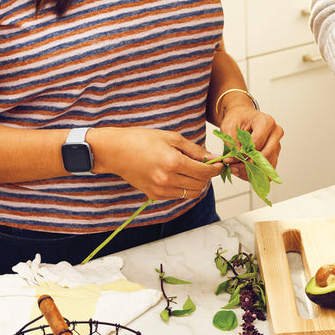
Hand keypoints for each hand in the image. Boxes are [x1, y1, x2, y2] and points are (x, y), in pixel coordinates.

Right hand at [91, 128, 216, 200]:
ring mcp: (160, 189)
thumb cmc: (141, 140)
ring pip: (191, 193)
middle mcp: (167, 179)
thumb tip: (211, 157)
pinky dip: (183, 188)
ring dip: (196, 184)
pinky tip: (178, 176)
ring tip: (192, 171)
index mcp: (173, 162)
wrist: (116, 151)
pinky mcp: (154, 195)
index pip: (204, 172)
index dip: (215, 169)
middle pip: (200, 184)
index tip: (219, 164)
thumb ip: (193, 149)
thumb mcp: (171, 138)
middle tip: (206, 166)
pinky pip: (177, 196)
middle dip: (207, 176)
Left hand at [214, 103, 283, 181]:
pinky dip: (254, 173)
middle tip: (232, 167)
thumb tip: (234, 159)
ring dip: (251, 171)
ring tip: (235, 169)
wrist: (243, 116)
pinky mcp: (274, 154)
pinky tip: (242, 170)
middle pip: (266, 155)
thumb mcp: (229, 127)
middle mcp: (275, 133)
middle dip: (247, 164)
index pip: (257, 143)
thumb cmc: (238, 118)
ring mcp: (277, 145)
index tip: (230, 158)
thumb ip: (232, 143)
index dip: (243, 153)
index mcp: (266, 122)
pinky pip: (267, 170)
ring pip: (268, 165)